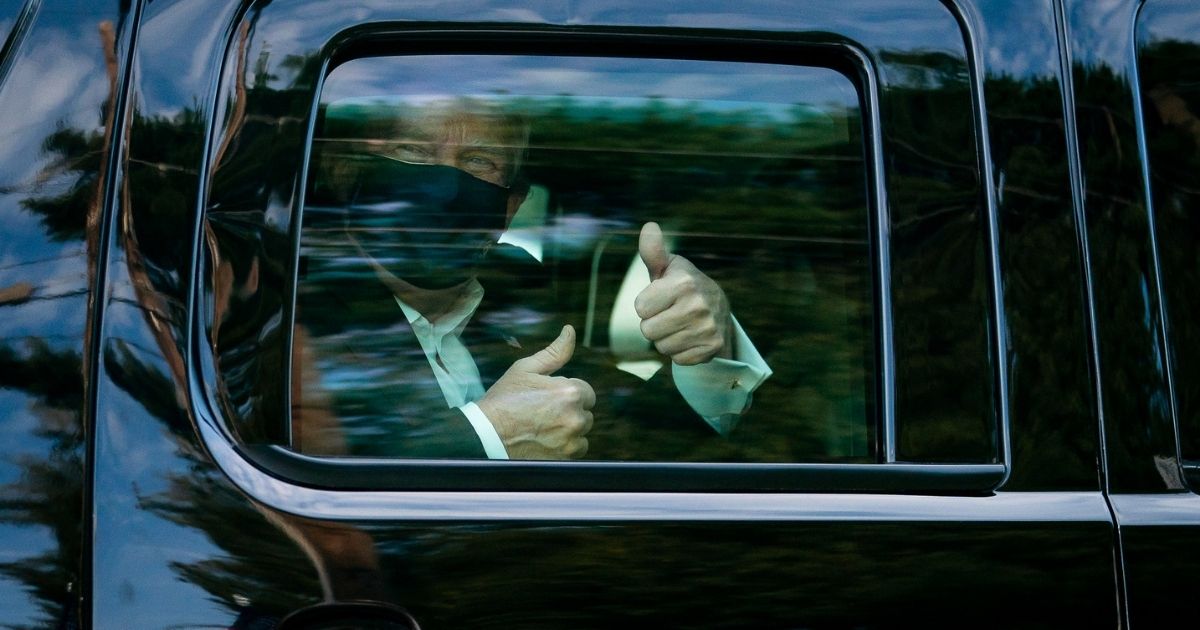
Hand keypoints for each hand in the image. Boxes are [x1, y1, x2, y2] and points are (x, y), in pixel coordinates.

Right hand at [478, 325, 594, 459]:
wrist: (485, 435)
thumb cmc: (504, 400)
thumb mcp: (526, 369)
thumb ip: (555, 352)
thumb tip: (570, 331)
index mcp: (570, 392)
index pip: (586, 392)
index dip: (566, 394)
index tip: (547, 399)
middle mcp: (575, 417)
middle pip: (585, 413)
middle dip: (569, 412)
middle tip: (541, 413)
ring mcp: (571, 441)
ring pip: (582, 433)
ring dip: (569, 430)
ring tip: (542, 428)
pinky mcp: (564, 458)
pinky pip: (576, 450)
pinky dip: (565, 447)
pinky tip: (544, 441)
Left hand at [635, 222, 732, 365]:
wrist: (719, 308)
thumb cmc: (683, 285)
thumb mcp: (668, 267)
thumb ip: (653, 251)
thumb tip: (649, 226)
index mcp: (684, 283)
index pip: (640, 308)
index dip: (647, 304)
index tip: (661, 297)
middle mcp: (698, 306)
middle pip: (648, 331)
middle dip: (654, 324)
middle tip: (671, 313)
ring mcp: (707, 329)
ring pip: (662, 347)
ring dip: (667, 338)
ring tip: (681, 324)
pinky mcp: (711, 348)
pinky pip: (677, 359)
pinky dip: (681, 351)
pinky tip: (691, 337)